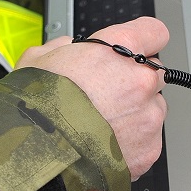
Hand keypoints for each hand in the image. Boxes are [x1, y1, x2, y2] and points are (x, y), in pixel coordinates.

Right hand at [18, 17, 168, 178]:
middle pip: (154, 74)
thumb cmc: (36, 110)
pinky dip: (132, 143)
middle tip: (105, 95)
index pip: (154, 32)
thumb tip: (68, 48)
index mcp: (118, 50)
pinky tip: (104, 145)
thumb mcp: (38, 60)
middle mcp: (140, 81)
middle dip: (134, 82)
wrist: (37, 158)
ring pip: (152, 109)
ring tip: (100, 126)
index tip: (137, 50)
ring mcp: (148, 117)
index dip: (143, 41)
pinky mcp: (148, 149)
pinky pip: (147, 140)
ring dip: (134, 114)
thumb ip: (62, 47)